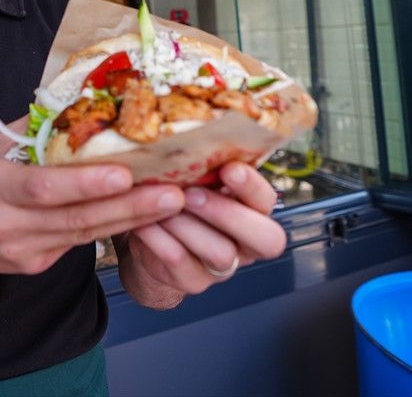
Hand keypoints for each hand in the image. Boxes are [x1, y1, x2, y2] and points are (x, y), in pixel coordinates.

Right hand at [0, 120, 184, 275]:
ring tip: (170, 204)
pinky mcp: (37, 265)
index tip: (124, 174)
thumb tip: (84, 101)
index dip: (85, 183)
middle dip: (127, 206)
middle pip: (75, 217)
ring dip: (131, 219)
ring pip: (85, 235)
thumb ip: (36, 129)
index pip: (44, 187)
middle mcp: (7, 223)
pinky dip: (114, 230)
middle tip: (171, 194)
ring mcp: (23, 250)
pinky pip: (80, 245)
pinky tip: (144, 217)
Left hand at [125, 162, 285, 295]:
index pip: (268, 202)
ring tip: (162, 206)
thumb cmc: (177, 202)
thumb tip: (193, 130)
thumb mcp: (195, 180)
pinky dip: (161, 241)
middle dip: (228, 213)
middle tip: (192, 194)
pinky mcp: (192, 282)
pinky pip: (181, 264)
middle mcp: (245, 243)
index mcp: (251, 211)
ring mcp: (221, 268)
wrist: (149, 243)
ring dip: (189, 226)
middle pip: (265, 239)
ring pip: (221, 253)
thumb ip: (204, 165)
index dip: (252, 187)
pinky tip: (144, 223)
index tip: (228, 168)